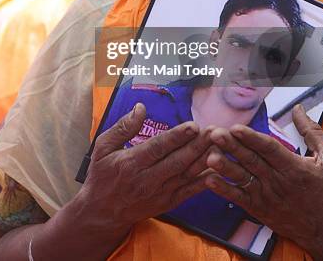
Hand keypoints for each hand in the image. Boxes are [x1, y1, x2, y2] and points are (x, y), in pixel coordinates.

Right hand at [77, 103, 214, 241]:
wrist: (102, 214)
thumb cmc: (102, 176)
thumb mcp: (102, 148)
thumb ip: (122, 127)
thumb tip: (140, 107)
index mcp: (131, 163)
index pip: (157, 148)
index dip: (177, 137)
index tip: (193, 125)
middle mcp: (147, 180)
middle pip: (177, 161)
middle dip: (198, 146)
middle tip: (214, 131)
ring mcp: (159, 193)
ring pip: (187, 175)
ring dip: (205, 160)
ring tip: (221, 145)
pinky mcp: (168, 203)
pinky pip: (189, 191)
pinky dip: (205, 181)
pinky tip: (219, 170)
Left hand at [203, 105, 322, 260]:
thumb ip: (312, 132)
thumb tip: (298, 109)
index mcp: (294, 168)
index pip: (269, 150)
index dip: (252, 138)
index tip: (237, 128)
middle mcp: (278, 182)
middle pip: (251, 161)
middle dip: (232, 146)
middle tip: (215, 133)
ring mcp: (266, 196)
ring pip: (242, 178)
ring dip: (224, 166)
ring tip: (209, 155)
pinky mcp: (258, 209)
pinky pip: (238, 198)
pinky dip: (223, 190)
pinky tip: (209, 180)